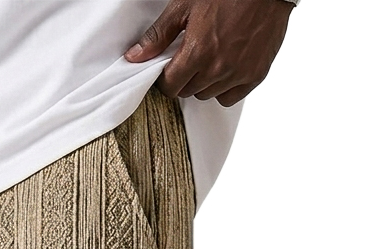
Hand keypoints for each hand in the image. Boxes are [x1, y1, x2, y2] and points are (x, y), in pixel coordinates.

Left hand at [125, 0, 293, 106]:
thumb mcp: (185, 6)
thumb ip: (159, 35)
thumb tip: (134, 56)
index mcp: (198, 52)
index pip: (170, 87)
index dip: (166, 79)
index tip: (169, 70)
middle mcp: (217, 68)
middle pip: (188, 92)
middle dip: (185, 78)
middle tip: (192, 57)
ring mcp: (238, 74)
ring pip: (208, 95)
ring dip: (205, 82)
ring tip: (211, 58)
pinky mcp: (255, 75)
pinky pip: (230, 98)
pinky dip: (225, 88)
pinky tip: (226, 68)